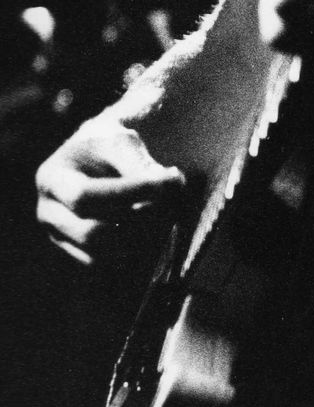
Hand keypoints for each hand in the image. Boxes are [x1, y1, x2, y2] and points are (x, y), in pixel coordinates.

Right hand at [35, 119, 185, 265]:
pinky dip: (134, 251)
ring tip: (164, 212)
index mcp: (52, 179)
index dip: (129, 193)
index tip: (169, 181)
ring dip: (141, 238)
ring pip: (101, 255)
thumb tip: (171, 187)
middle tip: (171, 200)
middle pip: (92, 233)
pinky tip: (151, 227)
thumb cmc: (108, 146)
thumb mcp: (122, 142)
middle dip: (139, 219)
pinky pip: (108, 264)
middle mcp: (49, 214)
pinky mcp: (77, 255)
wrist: (96, 159)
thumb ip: (141, 164)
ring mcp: (61, 238)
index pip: (85, 195)